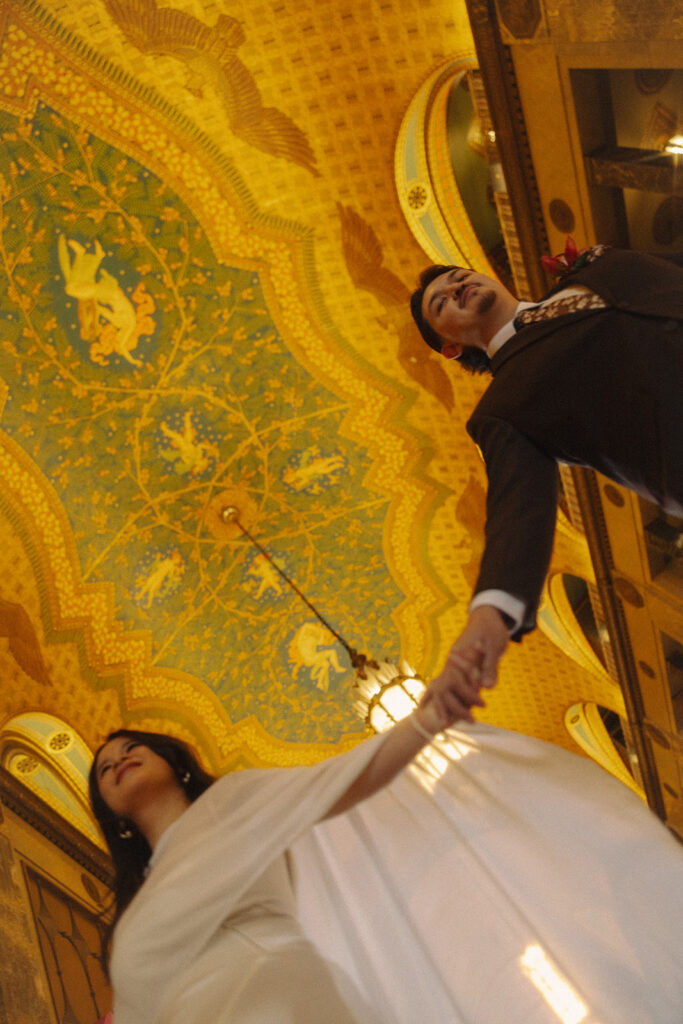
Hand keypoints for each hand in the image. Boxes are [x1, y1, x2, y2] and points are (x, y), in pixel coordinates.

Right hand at [425, 606, 509, 721]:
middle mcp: (451, 661)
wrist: (486, 615)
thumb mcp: (495, 646)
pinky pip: (443, 685)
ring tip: (450, 724)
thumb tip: (488, 687)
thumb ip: (490, 666)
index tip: (481, 706)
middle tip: (472, 721)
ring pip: (441, 689)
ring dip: (447, 706)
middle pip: (444, 688)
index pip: (456, 680)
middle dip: (455, 707)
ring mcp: (451, 664)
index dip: (468, 695)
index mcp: (459, 655)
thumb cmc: (491, 629)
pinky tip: (438, 711)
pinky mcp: (454, 667)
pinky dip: (441, 699)